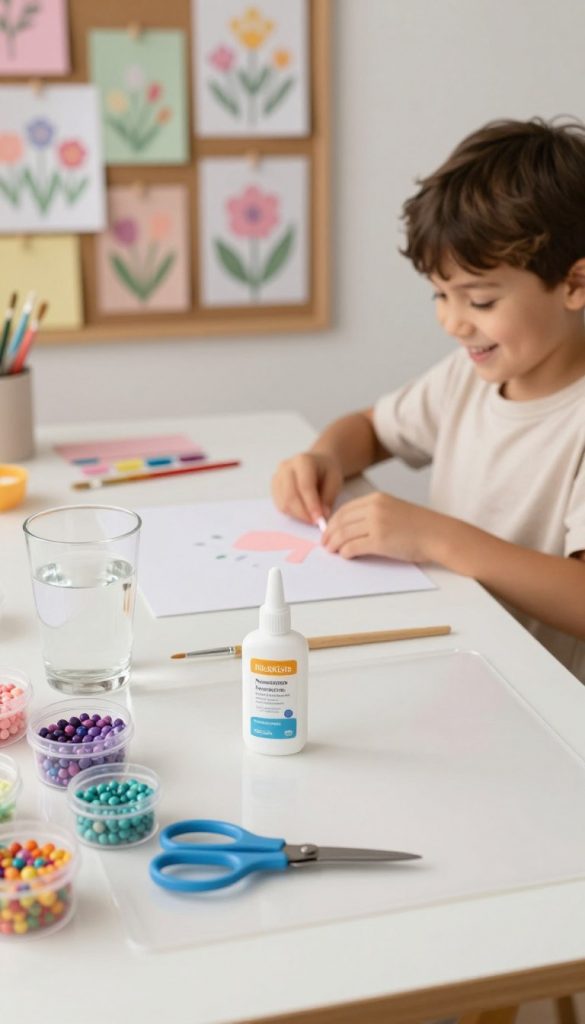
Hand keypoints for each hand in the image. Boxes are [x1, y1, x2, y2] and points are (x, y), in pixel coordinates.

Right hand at [271, 451, 343, 524]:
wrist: (317, 463)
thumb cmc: (327, 471)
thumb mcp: (335, 480)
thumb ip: (328, 497)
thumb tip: (322, 515)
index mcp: (303, 461)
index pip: (304, 486)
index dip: (311, 505)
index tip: (319, 519)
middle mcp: (286, 467)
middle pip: (290, 496)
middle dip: (303, 513)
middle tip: (315, 523)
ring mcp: (277, 476)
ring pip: (284, 503)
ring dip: (298, 515)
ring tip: (311, 517)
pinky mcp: (274, 486)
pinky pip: (280, 505)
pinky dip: (292, 513)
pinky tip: (303, 512)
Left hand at [322, 492, 438, 562]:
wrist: (438, 535)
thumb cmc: (419, 526)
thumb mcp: (394, 510)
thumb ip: (373, 514)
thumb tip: (351, 528)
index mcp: (377, 499)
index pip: (345, 509)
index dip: (332, 521)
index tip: (328, 531)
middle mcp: (375, 508)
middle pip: (341, 521)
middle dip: (329, 533)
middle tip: (325, 543)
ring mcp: (377, 524)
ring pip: (344, 534)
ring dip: (334, 544)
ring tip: (331, 551)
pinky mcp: (380, 541)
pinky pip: (353, 546)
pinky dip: (345, 552)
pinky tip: (345, 555)